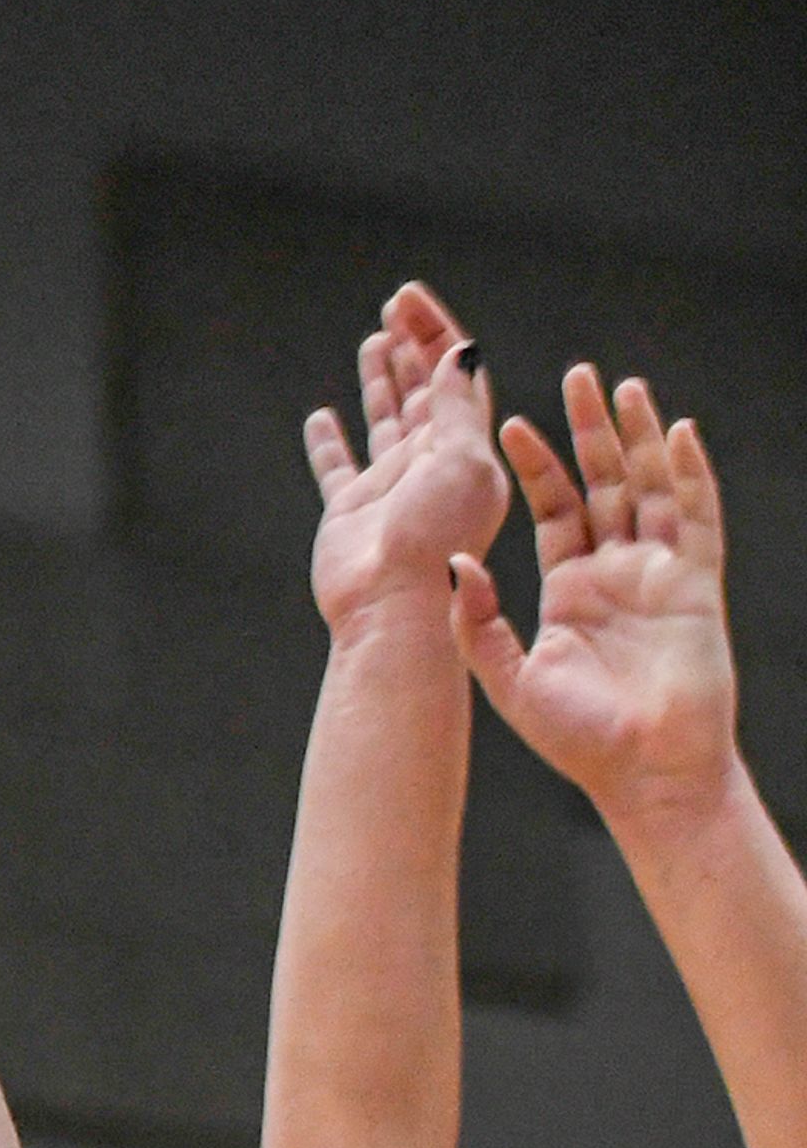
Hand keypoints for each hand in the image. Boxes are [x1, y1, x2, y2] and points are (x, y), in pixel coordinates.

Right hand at [305, 282, 504, 630]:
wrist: (393, 605)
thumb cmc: (435, 537)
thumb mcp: (459, 460)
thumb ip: (453, 407)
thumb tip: (459, 351)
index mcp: (468, 447)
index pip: (455, 374)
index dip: (435, 332)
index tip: (408, 299)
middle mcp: (432, 462)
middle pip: (424, 389)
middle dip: (413, 343)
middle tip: (394, 305)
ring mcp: (391, 486)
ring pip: (387, 419)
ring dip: (382, 379)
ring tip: (373, 341)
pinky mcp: (351, 511)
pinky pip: (339, 468)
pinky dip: (330, 443)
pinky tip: (321, 419)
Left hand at [449, 364, 737, 826]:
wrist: (641, 773)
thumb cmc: (576, 736)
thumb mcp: (508, 673)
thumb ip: (476, 620)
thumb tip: (449, 563)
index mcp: (569, 588)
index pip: (553, 509)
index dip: (534, 465)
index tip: (504, 423)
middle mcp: (615, 571)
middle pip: (603, 484)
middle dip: (589, 429)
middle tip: (576, 375)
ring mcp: (660, 573)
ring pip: (651, 487)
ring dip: (640, 436)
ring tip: (623, 386)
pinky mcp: (697, 584)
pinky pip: (698, 518)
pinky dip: (691, 474)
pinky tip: (680, 433)